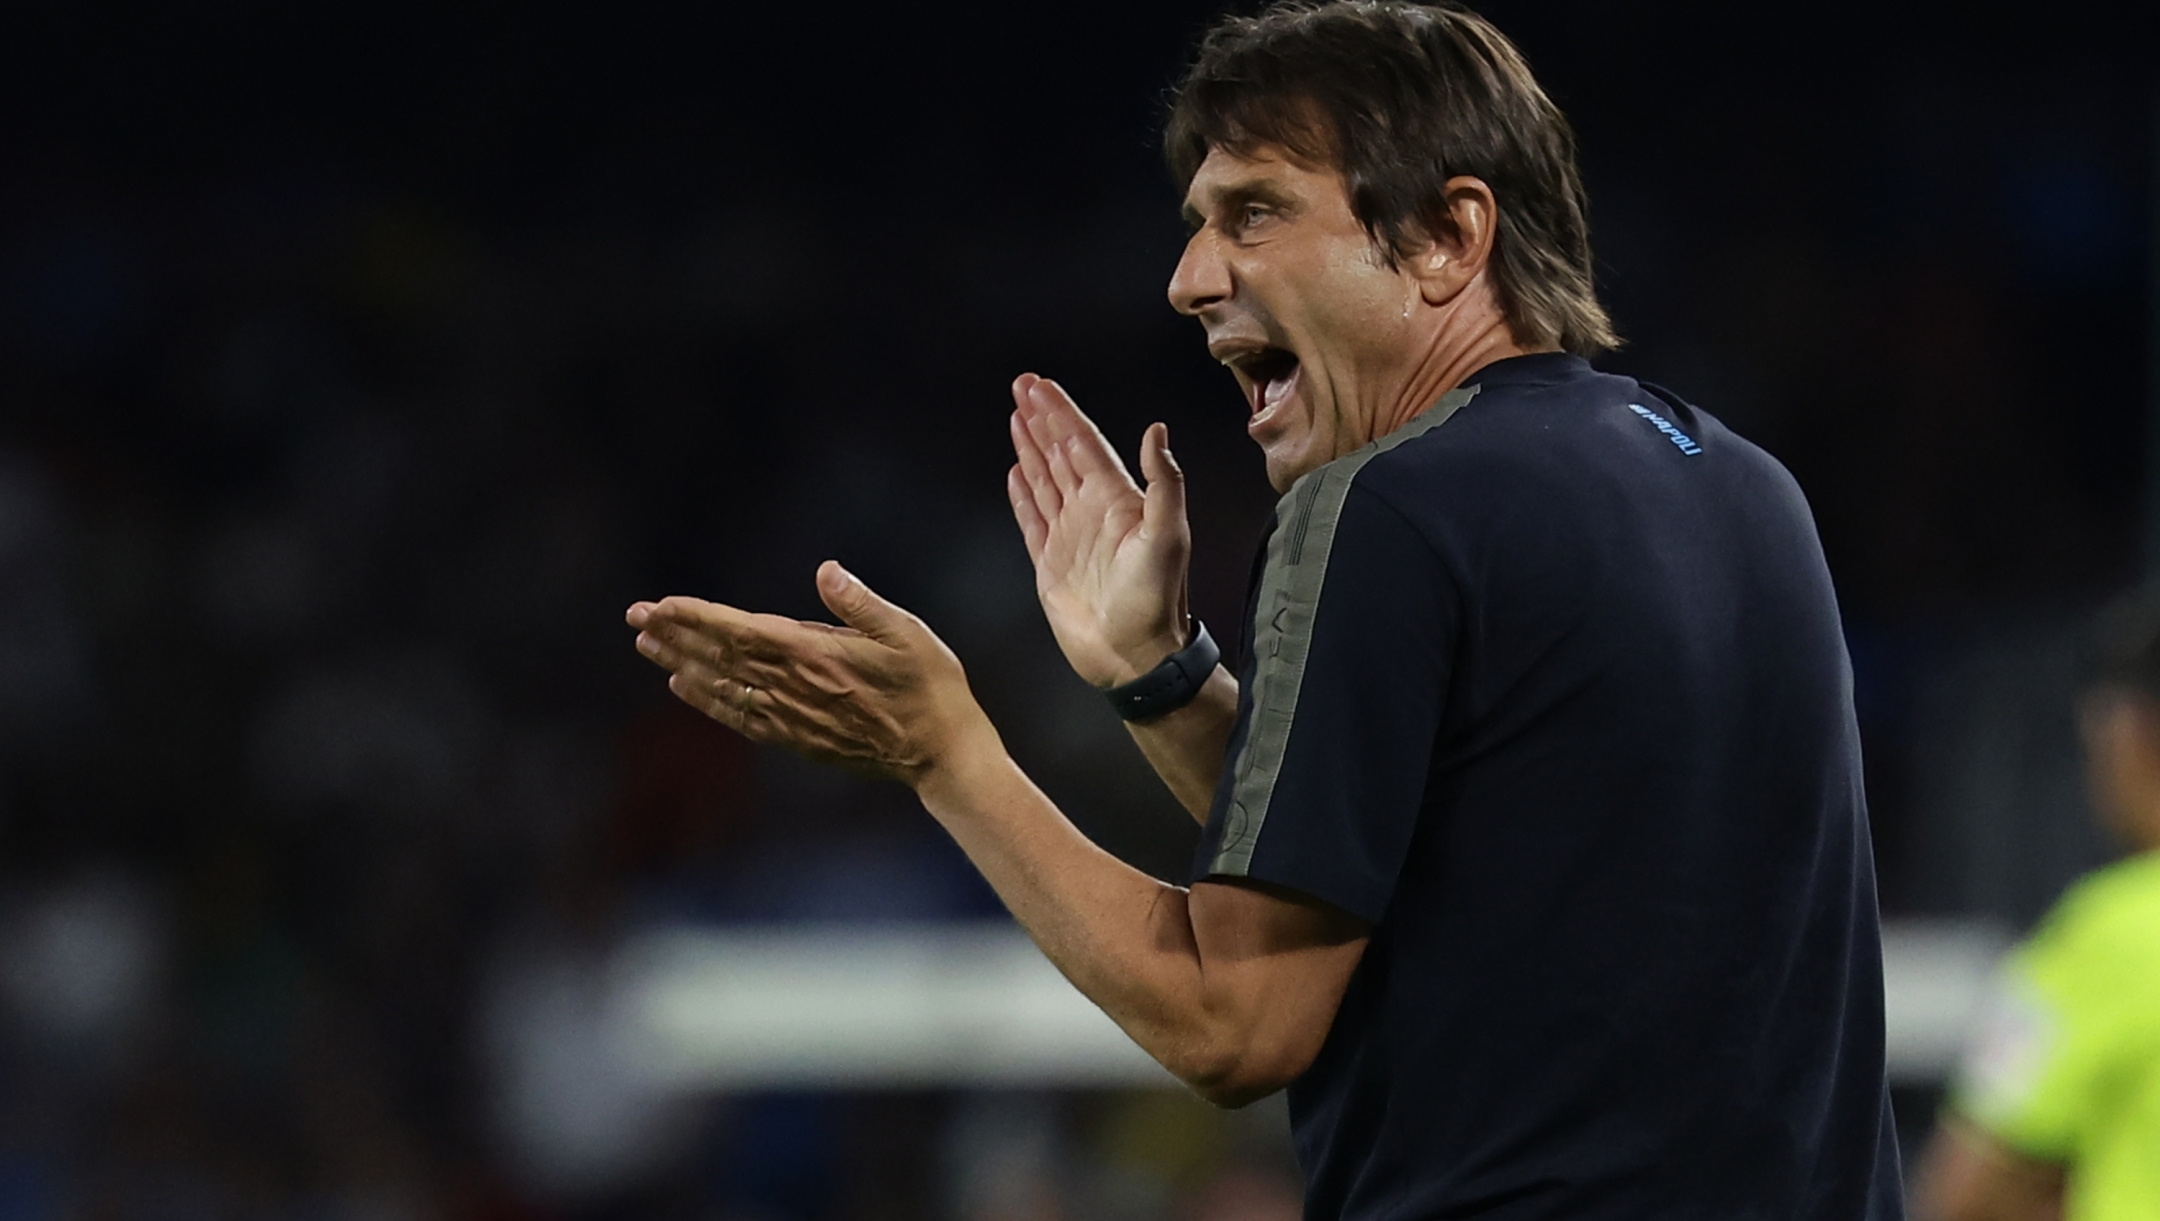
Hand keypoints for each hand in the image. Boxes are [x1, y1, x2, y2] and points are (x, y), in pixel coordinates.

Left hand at [625, 561, 995, 788]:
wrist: (941, 754)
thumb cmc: (931, 687)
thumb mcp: (908, 633)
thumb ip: (861, 604)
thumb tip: (825, 571)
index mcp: (815, 656)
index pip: (741, 632)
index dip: (697, 618)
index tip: (660, 605)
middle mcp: (794, 688)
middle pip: (721, 659)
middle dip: (675, 636)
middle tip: (635, 618)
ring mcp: (792, 718)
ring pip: (723, 688)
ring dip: (682, 665)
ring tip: (647, 647)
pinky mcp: (797, 739)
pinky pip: (741, 717)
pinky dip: (708, 701)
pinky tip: (685, 688)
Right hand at [1007, 373, 1190, 687]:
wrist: (1135, 655)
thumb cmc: (1156, 599)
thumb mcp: (1168, 535)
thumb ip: (1164, 482)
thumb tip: (1156, 430)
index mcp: (1116, 499)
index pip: (1084, 444)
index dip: (1061, 413)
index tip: (1039, 386)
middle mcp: (1091, 511)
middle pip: (1060, 453)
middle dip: (1041, 418)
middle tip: (1020, 385)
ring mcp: (1069, 536)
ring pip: (1044, 479)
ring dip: (1030, 447)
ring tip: (1015, 416)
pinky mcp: (1051, 563)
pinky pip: (1032, 519)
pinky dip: (1022, 495)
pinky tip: (1015, 472)